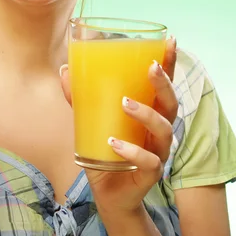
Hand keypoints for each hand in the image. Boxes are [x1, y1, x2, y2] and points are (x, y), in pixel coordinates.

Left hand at [59, 37, 177, 216]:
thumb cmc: (105, 152)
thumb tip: (65, 69)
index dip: (170, 64)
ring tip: (126, 103)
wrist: (108, 194)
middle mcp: (158, 129)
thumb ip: (81, 98)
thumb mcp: (91, 122)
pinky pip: (149, 161)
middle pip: (171, 103)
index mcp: (149, 112)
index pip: (163, 84)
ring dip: (146, 114)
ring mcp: (157, 151)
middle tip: (150, 67)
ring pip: (164, 129)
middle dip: (164, 83)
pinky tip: (115, 144)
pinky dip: (132, 151)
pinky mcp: (151, 173)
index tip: (170, 41)